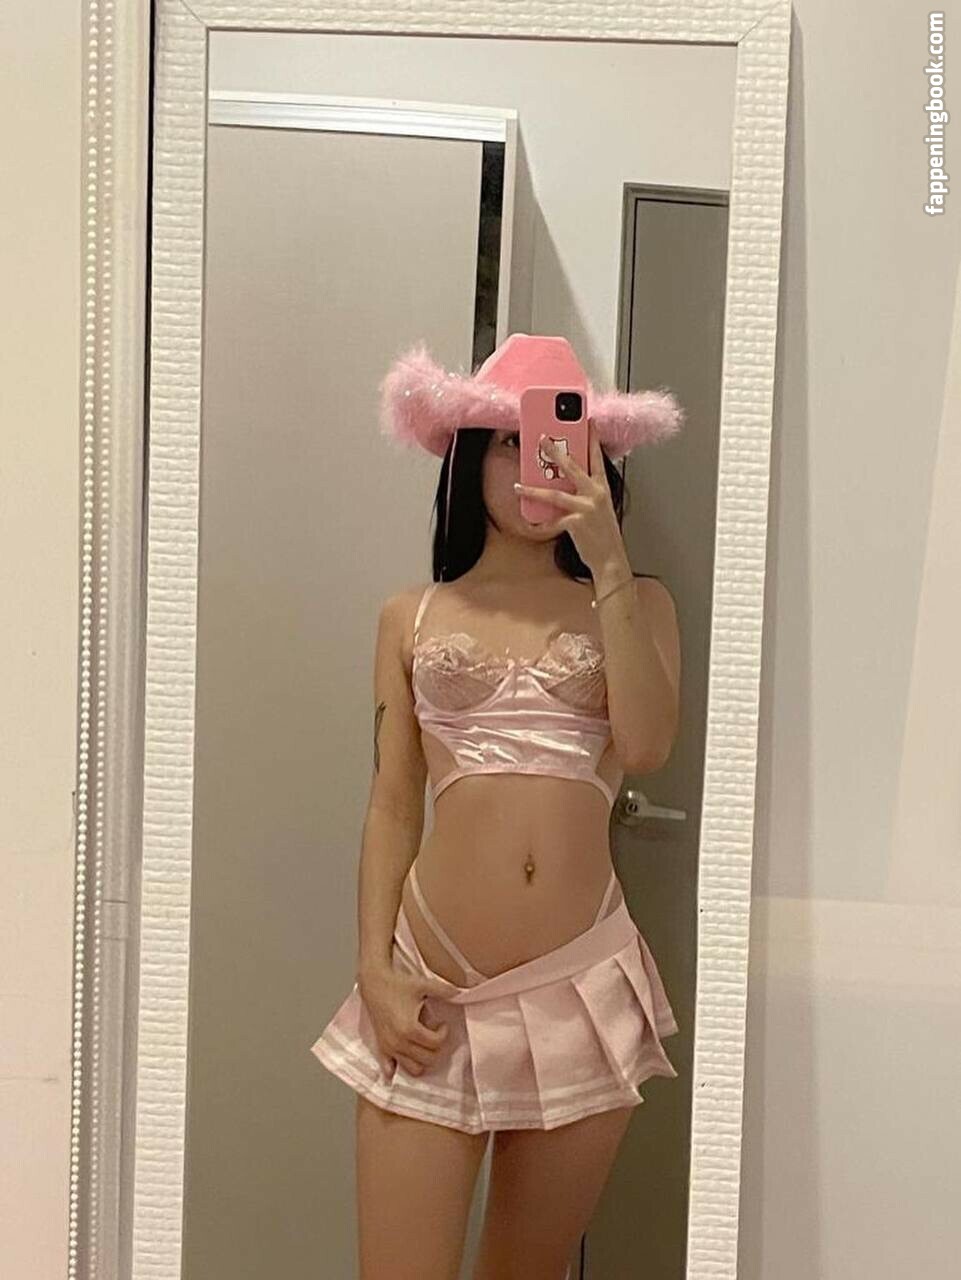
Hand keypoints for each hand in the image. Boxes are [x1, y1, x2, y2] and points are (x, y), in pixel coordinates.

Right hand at [357, 964, 450, 1076]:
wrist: (374, 983)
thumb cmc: (397, 984)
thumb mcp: (423, 985)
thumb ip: (443, 990)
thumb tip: (460, 992)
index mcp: (410, 1029)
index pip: (436, 1043)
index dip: (444, 1033)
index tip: (443, 1024)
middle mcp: (399, 1042)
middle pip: (427, 1058)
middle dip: (437, 1048)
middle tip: (436, 1034)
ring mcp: (389, 1047)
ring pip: (413, 1068)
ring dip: (423, 1059)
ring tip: (424, 1044)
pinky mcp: (381, 1047)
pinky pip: (391, 1068)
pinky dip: (400, 1067)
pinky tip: (406, 1059)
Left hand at [513, 421, 627, 573]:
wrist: (610, 559)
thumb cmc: (603, 535)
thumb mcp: (599, 509)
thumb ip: (585, 494)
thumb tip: (564, 485)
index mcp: (602, 488)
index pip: (597, 458)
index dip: (592, 439)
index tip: (588, 422)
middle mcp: (595, 494)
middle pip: (572, 467)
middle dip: (555, 452)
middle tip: (542, 439)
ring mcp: (586, 508)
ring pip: (555, 494)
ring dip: (533, 489)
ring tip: (518, 485)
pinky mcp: (576, 523)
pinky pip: (552, 521)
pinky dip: (539, 523)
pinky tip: (528, 523)